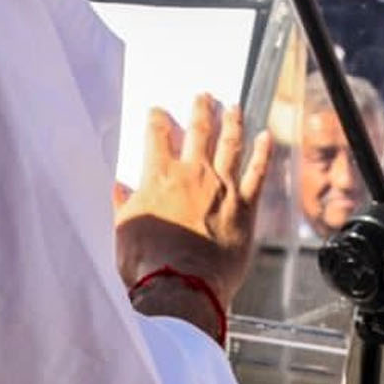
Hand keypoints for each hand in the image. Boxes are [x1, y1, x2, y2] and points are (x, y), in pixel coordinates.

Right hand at [115, 95, 271, 309]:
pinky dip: (263, 152)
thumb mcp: (124, 231)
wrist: (181, 287)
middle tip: (204, 96)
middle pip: (199, 131)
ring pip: (231, 144)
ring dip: (233, 122)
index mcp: (160, 177)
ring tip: (234, 106)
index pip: (157, 137)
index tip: (157, 111)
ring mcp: (223, 187)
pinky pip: (257, 173)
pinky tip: (266, 136)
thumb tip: (118, 186)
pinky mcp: (245, 206)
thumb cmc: (147, 263)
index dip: (157, 120)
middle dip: (201, 110)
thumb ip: (122, 204)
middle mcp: (194, 173)